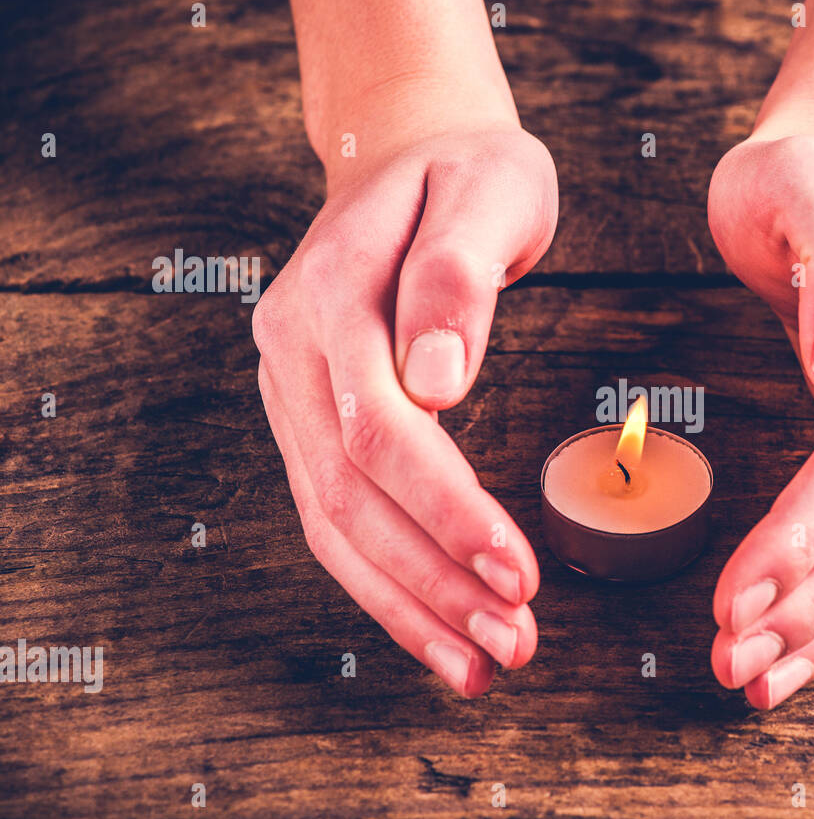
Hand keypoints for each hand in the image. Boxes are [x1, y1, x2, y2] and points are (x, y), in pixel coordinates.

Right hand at [253, 127, 557, 695]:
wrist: (406, 152)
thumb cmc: (464, 170)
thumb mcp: (485, 190)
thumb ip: (455, 279)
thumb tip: (437, 385)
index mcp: (330, 296)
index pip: (380, 428)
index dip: (446, 509)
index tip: (516, 570)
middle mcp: (293, 355)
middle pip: (352, 496)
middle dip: (434, 582)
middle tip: (513, 644)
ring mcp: (292, 393)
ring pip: (334, 525)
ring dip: (408, 605)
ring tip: (480, 665)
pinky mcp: (313, 422)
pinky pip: (338, 518)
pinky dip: (387, 583)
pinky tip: (438, 631)